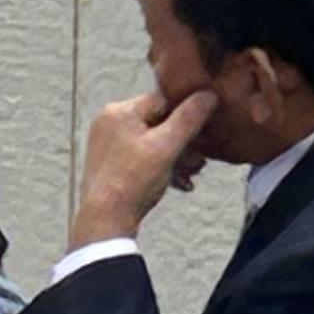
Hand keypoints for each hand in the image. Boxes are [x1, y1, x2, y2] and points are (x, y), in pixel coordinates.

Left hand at [70, 86, 216, 245]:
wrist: (105, 219)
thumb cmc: (132, 182)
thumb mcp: (166, 147)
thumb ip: (188, 119)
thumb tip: (208, 94)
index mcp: (119, 111)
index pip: (163, 100)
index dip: (187, 114)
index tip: (204, 132)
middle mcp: (110, 122)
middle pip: (159, 122)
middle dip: (184, 142)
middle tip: (199, 161)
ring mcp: (109, 142)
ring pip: (153, 142)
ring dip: (176, 157)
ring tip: (190, 175)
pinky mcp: (111, 162)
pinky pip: (143, 156)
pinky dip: (161, 167)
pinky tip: (178, 183)